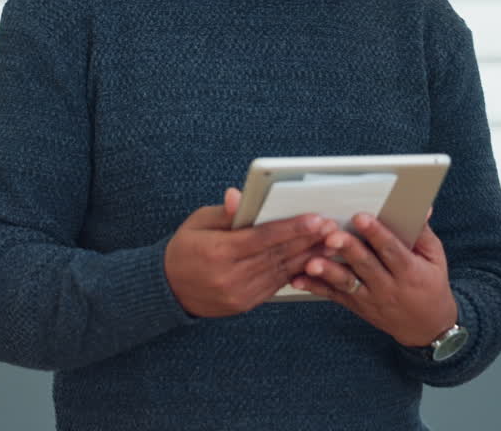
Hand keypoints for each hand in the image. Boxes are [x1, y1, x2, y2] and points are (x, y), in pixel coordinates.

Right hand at [165, 188, 336, 317]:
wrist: (168, 290)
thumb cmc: (184, 249)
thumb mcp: (197, 223)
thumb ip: (224, 213)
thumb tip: (239, 196)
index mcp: (218, 252)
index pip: (262, 238)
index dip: (291, 228)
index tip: (316, 219)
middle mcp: (230, 276)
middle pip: (277, 255)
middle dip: (307, 240)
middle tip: (332, 228)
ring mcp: (239, 294)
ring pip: (281, 271)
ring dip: (308, 256)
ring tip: (329, 242)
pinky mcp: (245, 304)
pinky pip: (275, 284)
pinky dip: (295, 271)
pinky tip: (311, 259)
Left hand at [291, 212, 457, 347]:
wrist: (426, 327)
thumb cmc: (431, 285)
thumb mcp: (435, 258)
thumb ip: (423, 234)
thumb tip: (422, 207)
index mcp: (410, 271)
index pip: (392, 250)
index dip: (376, 234)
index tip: (361, 217)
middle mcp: (388, 286)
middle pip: (365, 265)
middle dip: (348, 249)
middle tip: (332, 236)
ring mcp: (370, 298)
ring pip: (347, 283)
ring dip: (328, 272)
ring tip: (312, 262)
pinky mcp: (357, 306)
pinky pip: (334, 296)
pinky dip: (316, 288)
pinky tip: (298, 279)